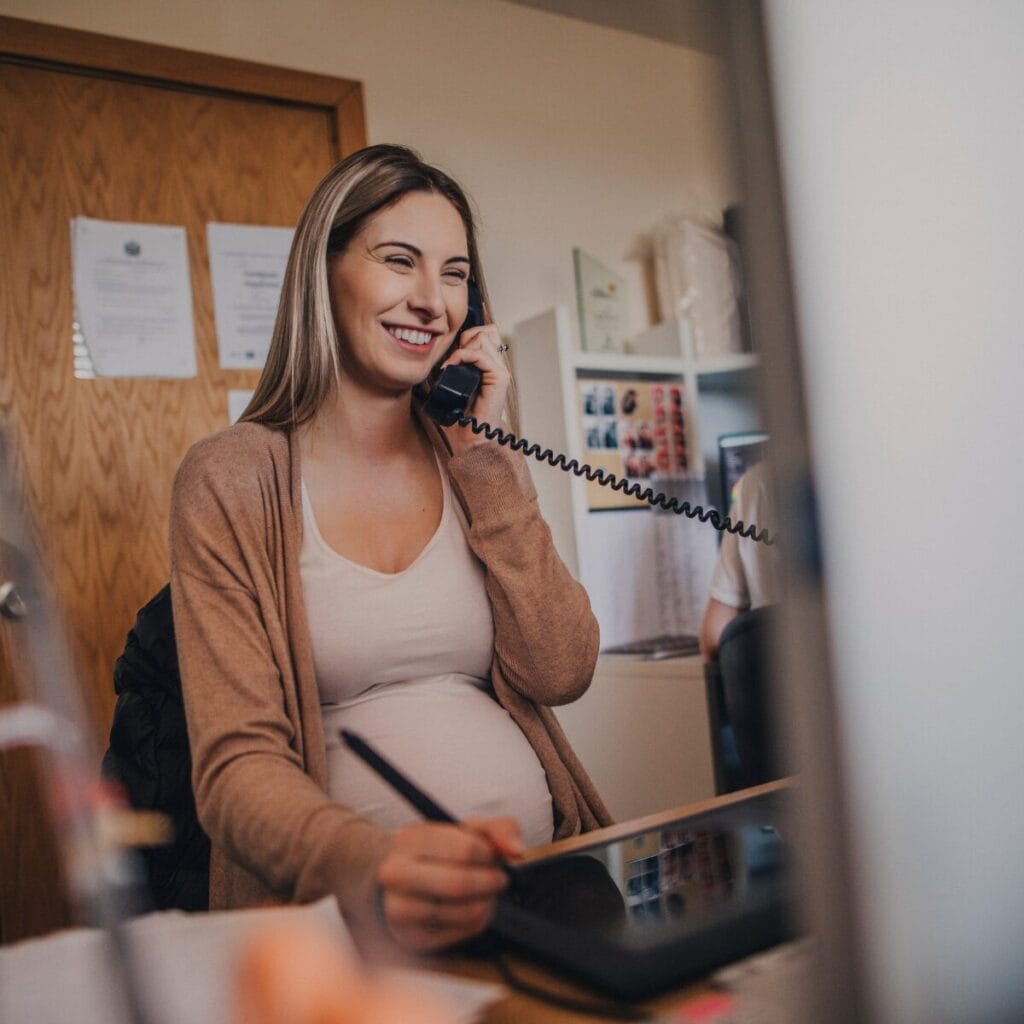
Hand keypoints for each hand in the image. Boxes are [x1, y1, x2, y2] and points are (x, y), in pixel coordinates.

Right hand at [376, 817, 523, 951]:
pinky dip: (478, 921)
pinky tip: (473, 908)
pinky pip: (461, 934)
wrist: (404, 882)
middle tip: (498, 878)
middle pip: (460, 884)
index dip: (488, 855)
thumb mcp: (469, 830)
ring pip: (464, 912)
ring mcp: (399, 908)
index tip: (491, 855)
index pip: (465, 849)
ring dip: (488, 903)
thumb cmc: (442, 853)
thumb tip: (517, 850)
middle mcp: (396, 873)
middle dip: (490, 882)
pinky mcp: (412, 937)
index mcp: (410, 838)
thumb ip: (499, 830)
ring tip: (486, 893)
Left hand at [439, 323, 511, 454]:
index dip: (467, 336)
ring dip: (462, 348)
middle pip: (485, 331)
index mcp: (489, 365)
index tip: (452, 353)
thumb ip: (455, 363)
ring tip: (450, 364)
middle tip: (452, 358)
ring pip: (484, 338)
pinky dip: (463, 356)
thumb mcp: (453, 381)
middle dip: (464, 339)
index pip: (484, 333)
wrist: (469, 436)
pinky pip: (481, 355)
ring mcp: (501, 371)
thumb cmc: (459, 413)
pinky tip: (451, 367)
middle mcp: (497, 366)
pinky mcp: (500, 378)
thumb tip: (443, 345)